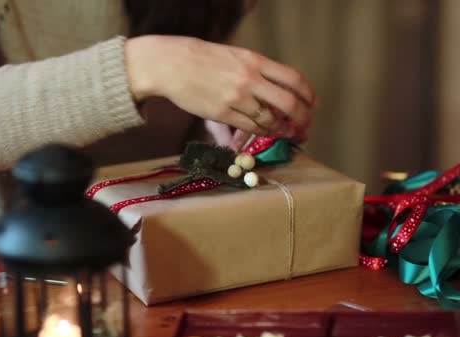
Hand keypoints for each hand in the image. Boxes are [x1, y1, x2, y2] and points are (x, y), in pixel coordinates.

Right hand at [125, 35, 316, 139]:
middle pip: (288, 103)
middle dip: (301, 118)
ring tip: (285, 132)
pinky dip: (261, 131)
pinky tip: (265, 131)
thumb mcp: (235, 56)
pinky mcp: (222, 113)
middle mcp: (250, 79)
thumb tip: (276, 89)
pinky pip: (250, 127)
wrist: (172, 64)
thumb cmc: (201, 58)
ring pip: (270, 119)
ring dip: (281, 128)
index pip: (293, 79)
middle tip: (304, 126)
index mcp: (255, 61)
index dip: (308, 94)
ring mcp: (236, 98)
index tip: (312, 104)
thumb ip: (257, 71)